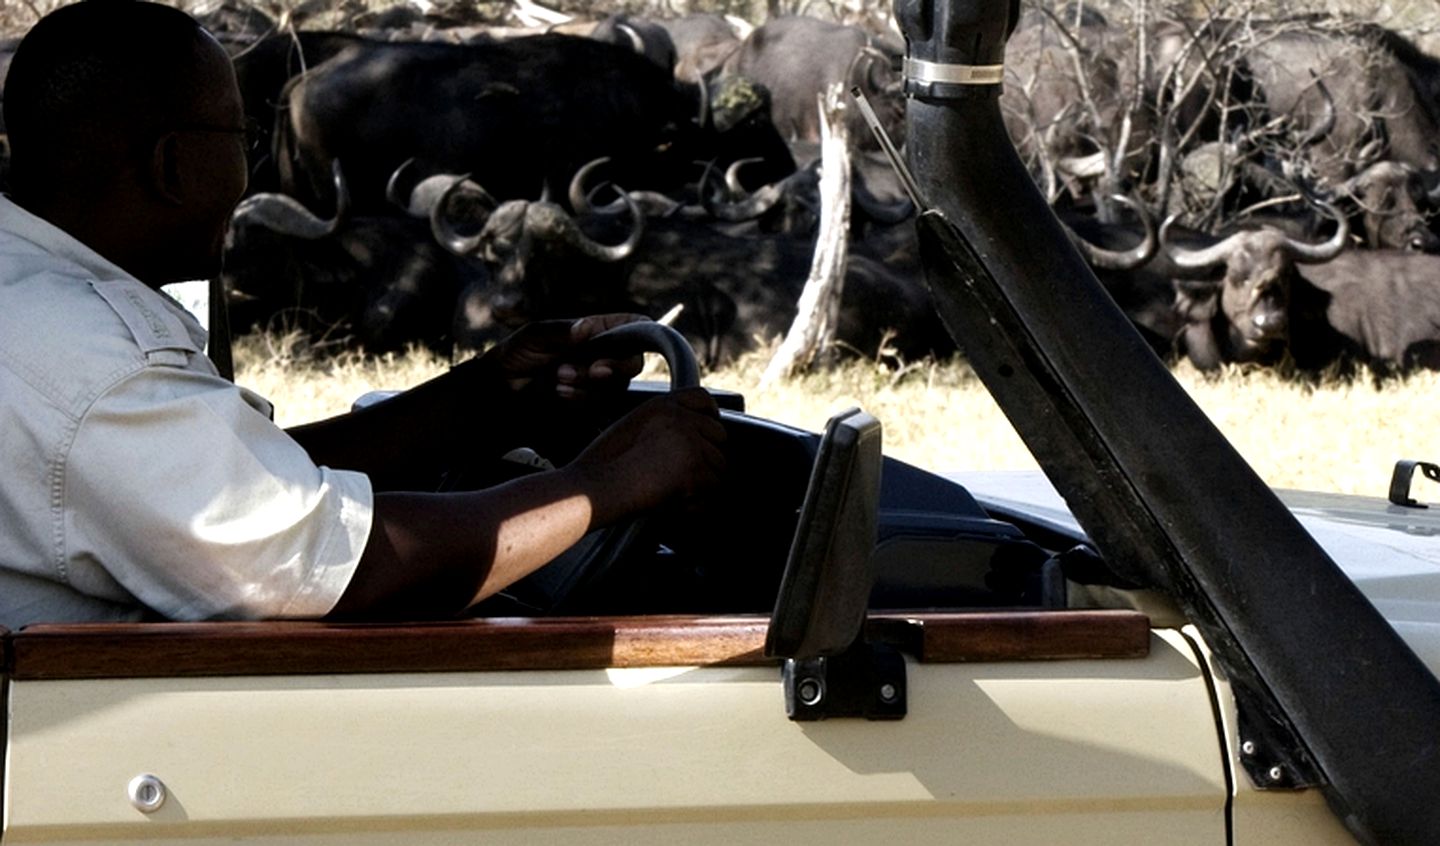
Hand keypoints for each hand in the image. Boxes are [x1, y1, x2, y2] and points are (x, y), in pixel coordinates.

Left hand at [482, 314, 648, 399]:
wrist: (501, 389)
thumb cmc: (517, 353)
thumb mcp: (534, 335)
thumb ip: (560, 331)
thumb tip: (585, 328)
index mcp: (597, 330)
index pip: (634, 326)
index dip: (638, 335)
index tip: (618, 348)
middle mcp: (603, 355)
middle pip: (631, 363)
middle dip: (610, 368)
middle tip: (591, 369)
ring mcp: (598, 381)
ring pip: (613, 387)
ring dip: (585, 385)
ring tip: (557, 378)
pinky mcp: (589, 403)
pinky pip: (596, 405)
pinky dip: (577, 400)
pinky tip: (557, 393)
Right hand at [564, 388, 726, 524]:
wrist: (593, 488)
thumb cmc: (602, 469)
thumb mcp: (632, 428)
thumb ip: (664, 426)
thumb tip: (689, 438)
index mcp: (662, 406)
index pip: (703, 399)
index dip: (711, 418)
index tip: (709, 435)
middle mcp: (680, 418)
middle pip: (718, 436)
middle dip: (707, 458)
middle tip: (683, 477)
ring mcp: (690, 441)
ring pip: (719, 466)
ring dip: (703, 484)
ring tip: (673, 493)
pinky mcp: (695, 467)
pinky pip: (713, 489)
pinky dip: (697, 502)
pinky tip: (674, 504)